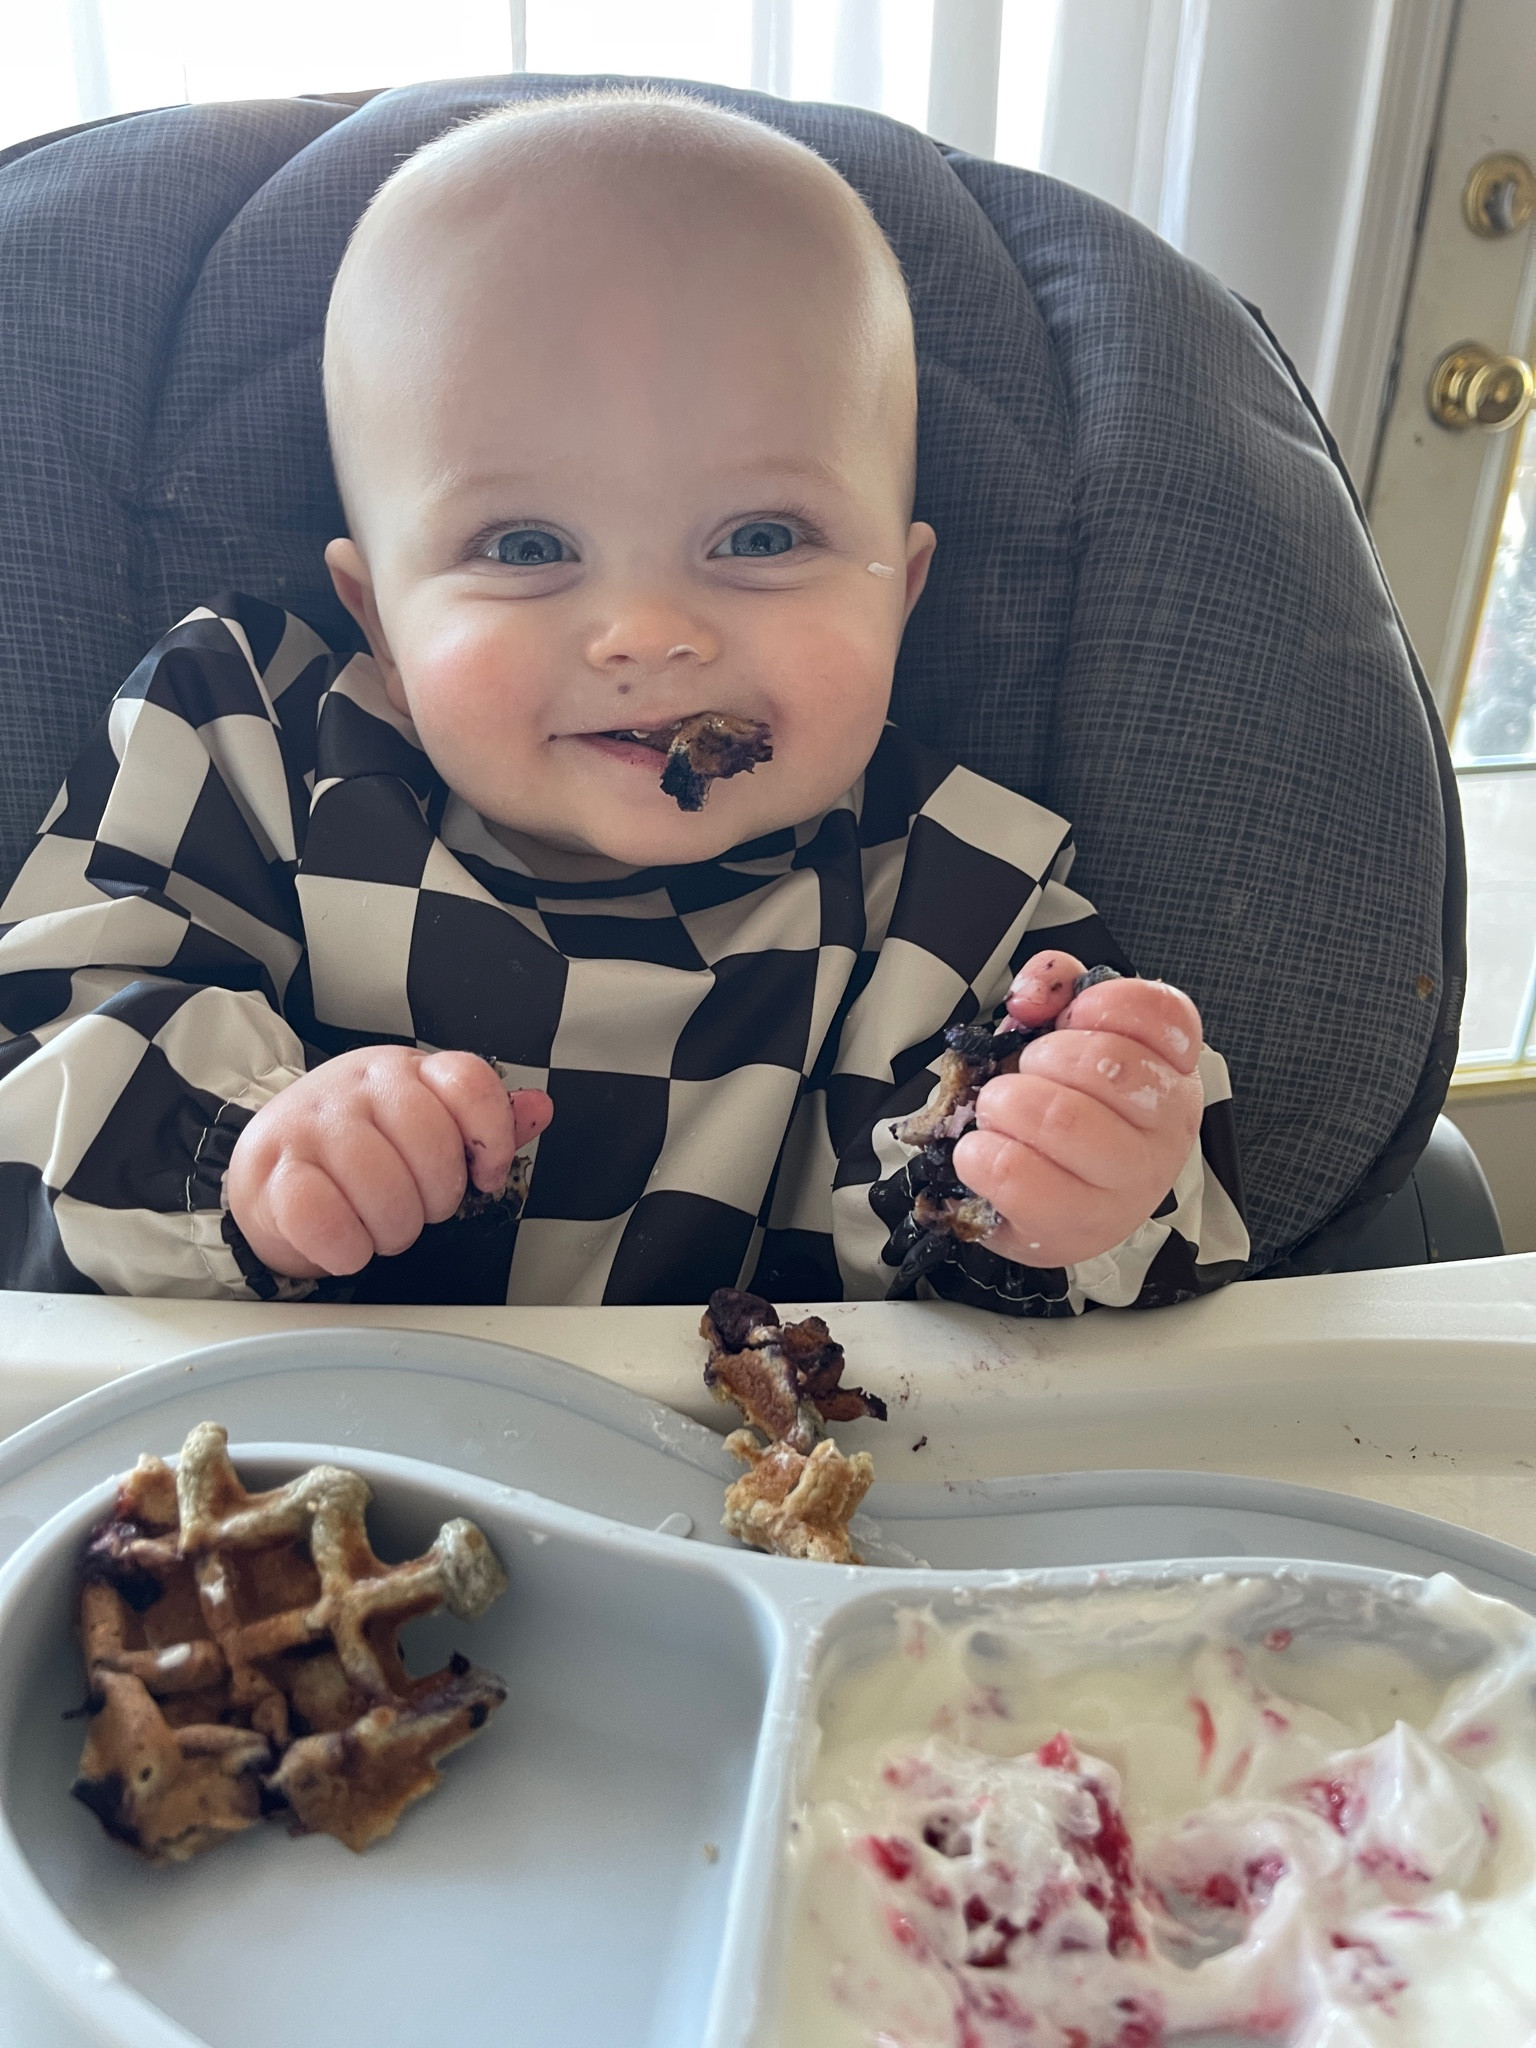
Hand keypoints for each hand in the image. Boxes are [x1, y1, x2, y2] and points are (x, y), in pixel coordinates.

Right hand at [227, 1048, 552, 1278]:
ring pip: (381, 1186)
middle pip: (431, 1143)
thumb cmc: (354, 1156)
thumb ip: (481, 1125)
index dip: (491, 1138)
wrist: (266, 1169)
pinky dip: (344, 1246)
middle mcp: (358, 1086)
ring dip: (389, 1229)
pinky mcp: (271, 1169)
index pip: (469, 1082)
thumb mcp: (420, 1129)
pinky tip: (344, 1243)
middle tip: (415, 1208)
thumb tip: (540, 1109)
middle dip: (435, 1198)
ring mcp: (312, 1123)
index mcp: (405, 1071)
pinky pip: (324, 1217)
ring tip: (376, 1227)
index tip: (485, 1176)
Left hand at [951, 953, 1204, 1268]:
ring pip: (1063, 1120)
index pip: (1166, 1017)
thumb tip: (1034, 992)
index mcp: (1171, 1070)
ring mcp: (1127, 1184)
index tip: (1074, 1015)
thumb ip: (1054, 988)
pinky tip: (982, 1151)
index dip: (1109, 1003)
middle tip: (1026, 1072)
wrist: (1053, 1205)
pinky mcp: (1076, 1227)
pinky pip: (1016, 1175)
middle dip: (1044, 1056)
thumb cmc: (1064, 1111)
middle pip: (1109, 1066)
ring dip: (1007, 1102)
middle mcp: (1164, 1128)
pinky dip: (979, 1153)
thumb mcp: (1063, 1036)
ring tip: (998, 1110)